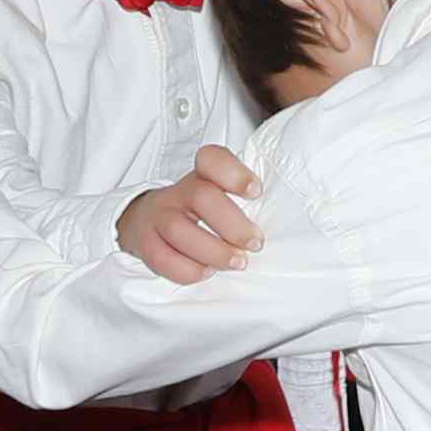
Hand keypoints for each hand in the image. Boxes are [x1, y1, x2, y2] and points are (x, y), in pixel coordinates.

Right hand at [120, 153, 265, 281]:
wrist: (147, 221)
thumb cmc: (200, 212)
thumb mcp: (221, 197)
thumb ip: (246, 203)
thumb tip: (285, 225)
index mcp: (202, 175)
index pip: (212, 159)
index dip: (234, 173)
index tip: (256, 192)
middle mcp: (179, 192)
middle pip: (201, 197)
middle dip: (233, 224)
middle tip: (255, 243)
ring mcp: (158, 216)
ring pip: (179, 230)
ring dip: (213, 251)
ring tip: (237, 262)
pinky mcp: (145, 242)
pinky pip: (161, 257)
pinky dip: (187, 270)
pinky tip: (206, 272)